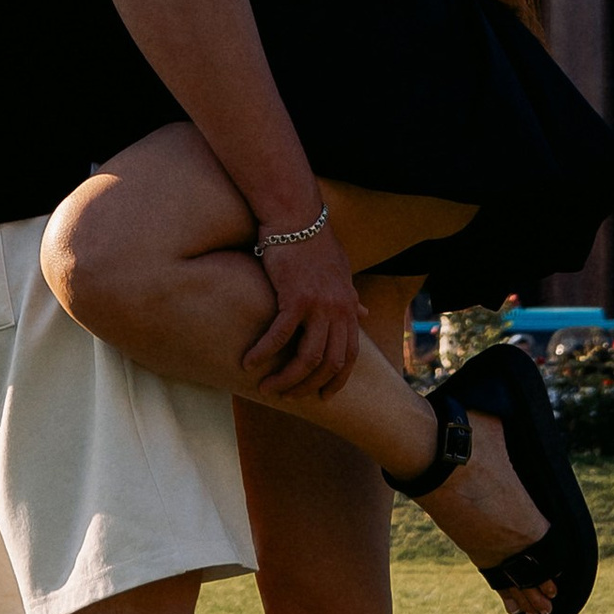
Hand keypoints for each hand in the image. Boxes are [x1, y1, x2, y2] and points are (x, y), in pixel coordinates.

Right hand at [245, 225, 362, 399]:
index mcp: (348, 307)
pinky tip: (248, 363)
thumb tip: (364, 312)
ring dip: (286, 378)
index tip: (323, 397)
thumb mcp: (341, 272)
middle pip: (329, 363)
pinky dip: (264, 353)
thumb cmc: (314, 242)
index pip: (350, 355)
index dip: (338, 380)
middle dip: (309, 386)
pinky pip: (279, 336)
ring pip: (307, 357)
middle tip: (289, 396)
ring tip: (267, 388)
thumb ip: (351, 297)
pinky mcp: (295, 298)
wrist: (296, 217)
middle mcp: (338, 310)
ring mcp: (319, 305)